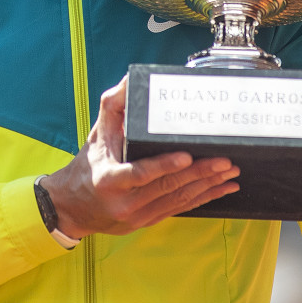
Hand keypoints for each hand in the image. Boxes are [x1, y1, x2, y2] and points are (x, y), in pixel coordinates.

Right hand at [39, 77, 239, 238]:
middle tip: (225, 161)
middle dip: (200, 173)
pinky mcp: (147, 222)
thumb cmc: (86, 166)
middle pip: (168, 188)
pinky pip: (179, 210)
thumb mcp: (96, 135)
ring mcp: (137, 216)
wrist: (71, 208)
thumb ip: (113, 107)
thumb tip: (129, 80)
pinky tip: (221, 190)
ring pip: (178, 201)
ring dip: (207, 186)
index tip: (187, 156)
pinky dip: (203, 199)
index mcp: (110, 180)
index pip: (141, 173)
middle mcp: (124, 202)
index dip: (165, 165)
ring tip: (229, 173)